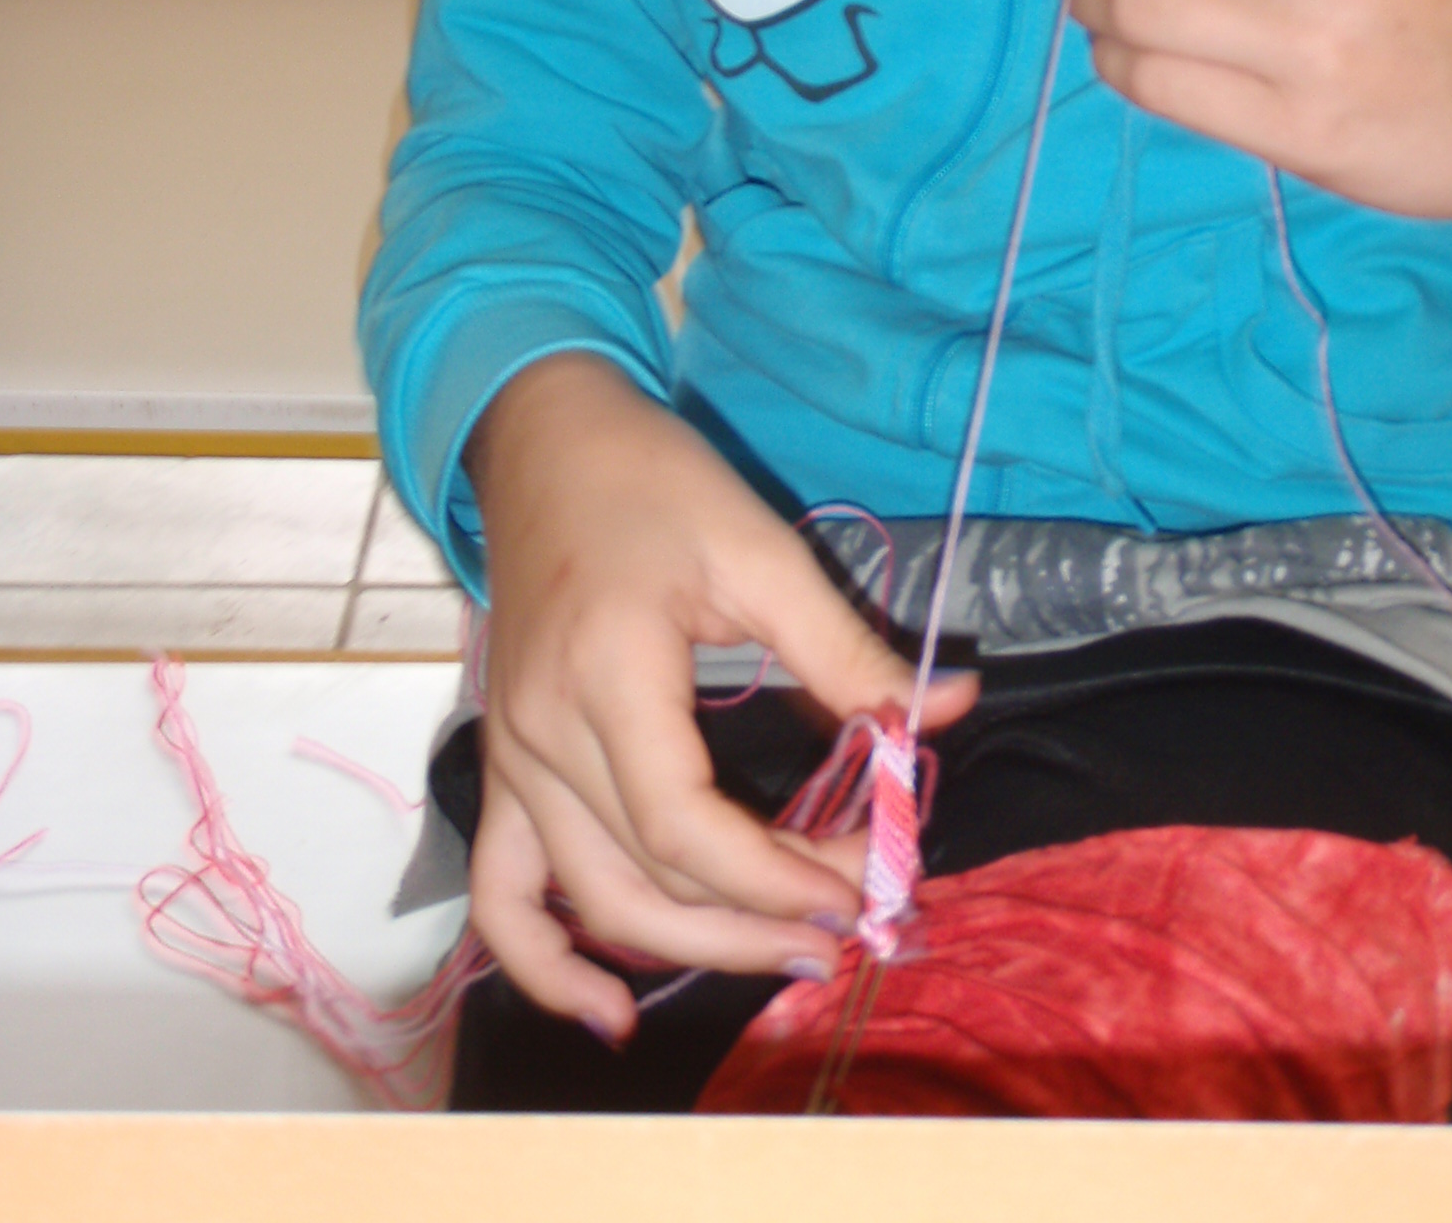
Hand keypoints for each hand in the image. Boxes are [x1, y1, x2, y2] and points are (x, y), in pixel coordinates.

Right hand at [467, 352, 975, 1033]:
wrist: (545, 441)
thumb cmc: (651, 482)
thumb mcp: (760, 548)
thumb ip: (845, 646)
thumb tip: (947, 710)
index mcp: (607, 673)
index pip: (685, 825)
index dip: (774, 876)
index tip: (861, 881)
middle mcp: (545, 733)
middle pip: (646, 878)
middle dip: (756, 919)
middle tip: (849, 922)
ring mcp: (514, 756)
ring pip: (589, 899)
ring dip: (685, 949)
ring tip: (782, 959)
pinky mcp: (505, 764)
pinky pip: (504, 892)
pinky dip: (542, 964)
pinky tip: (609, 1011)